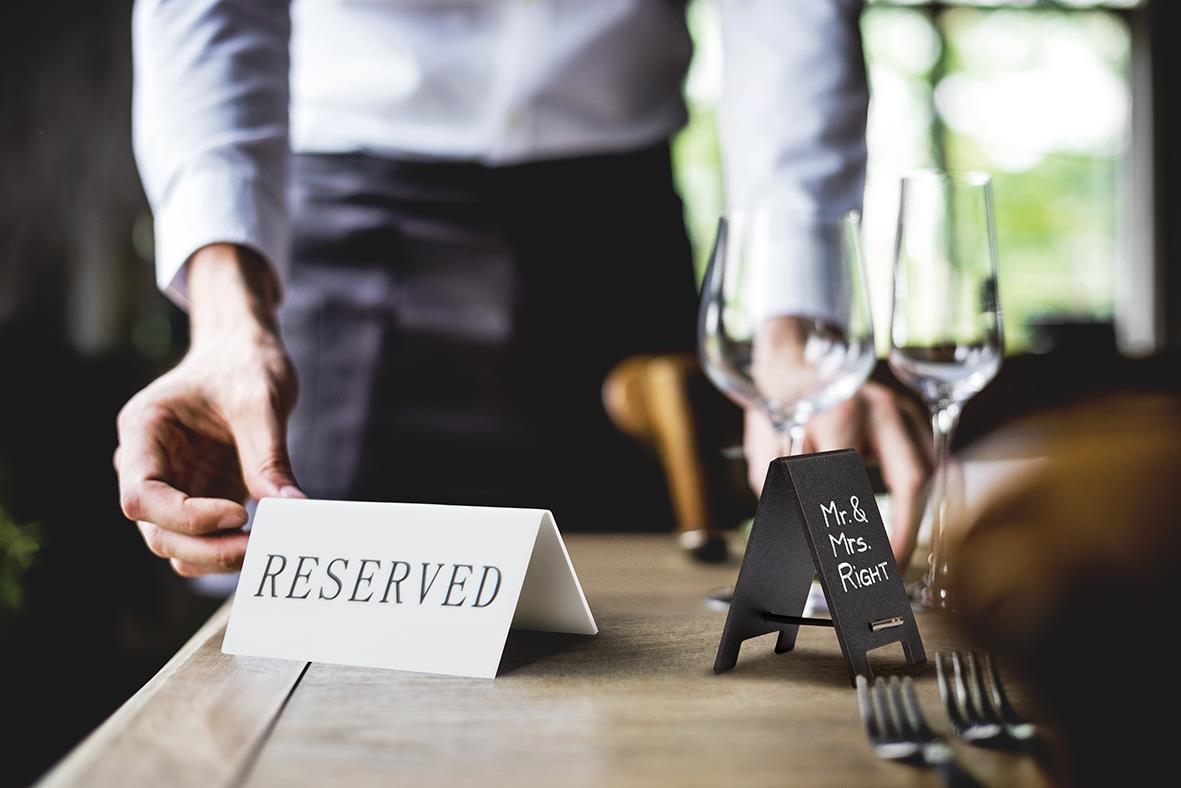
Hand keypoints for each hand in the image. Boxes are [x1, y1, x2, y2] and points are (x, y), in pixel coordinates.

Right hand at [115, 244, 303, 575]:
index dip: (186, 516)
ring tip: (266, 547)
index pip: (142, 495)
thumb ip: (268, 458)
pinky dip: (227, 550)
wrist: (245, 352)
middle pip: (155, 530)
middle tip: (260, 547)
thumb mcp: (261, 403)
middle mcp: (145, 463)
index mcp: (143, 430)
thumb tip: (292, 510)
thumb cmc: (245, 364)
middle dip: (205, 547)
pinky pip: (202, 539)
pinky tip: (265, 543)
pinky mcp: (196, 498)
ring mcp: (169, 485)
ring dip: (216, 557)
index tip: (238, 513)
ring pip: (174, 544)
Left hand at [743, 382, 932, 568]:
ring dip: (920, 512)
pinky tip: (915, 516)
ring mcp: (899, 406)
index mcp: (838, 413)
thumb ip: (779, 488)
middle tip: (894, 564)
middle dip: (907, 529)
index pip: (857, 481)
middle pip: (913, 477)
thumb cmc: (778, 407)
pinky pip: (929, 456)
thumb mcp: (766, 447)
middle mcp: (877, 406)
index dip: (864, 526)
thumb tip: (802, 533)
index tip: (863, 556)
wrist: (794, 363)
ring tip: (901, 547)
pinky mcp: (910, 413)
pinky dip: (926, 490)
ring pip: (928, 468)